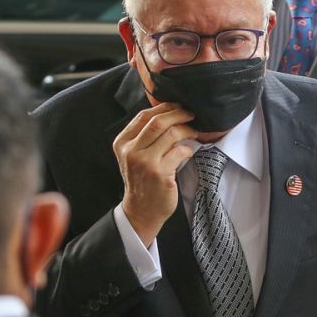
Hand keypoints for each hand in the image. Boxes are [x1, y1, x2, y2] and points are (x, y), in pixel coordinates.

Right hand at [113, 103, 196, 245]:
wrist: (141, 210)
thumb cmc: (142, 180)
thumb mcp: (133, 156)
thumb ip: (143, 136)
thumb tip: (168, 113)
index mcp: (122, 143)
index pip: (143, 115)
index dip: (164, 107)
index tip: (178, 106)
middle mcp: (131, 151)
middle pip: (158, 121)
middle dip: (178, 113)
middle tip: (191, 114)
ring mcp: (145, 162)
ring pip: (170, 134)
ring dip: (187, 130)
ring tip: (194, 132)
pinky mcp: (160, 173)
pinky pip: (180, 151)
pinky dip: (188, 149)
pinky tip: (189, 152)